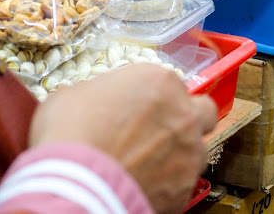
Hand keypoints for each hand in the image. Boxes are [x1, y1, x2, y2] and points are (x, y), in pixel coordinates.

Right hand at [29, 63, 216, 212]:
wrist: (75, 184)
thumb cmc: (71, 131)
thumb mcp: (76, 93)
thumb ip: (98, 94)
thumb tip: (92, 104)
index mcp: (159, 81)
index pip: (168, 82)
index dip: (153, 95)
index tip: (137, 105)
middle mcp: (182, 114)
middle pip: (202, 112)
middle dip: (186, 118)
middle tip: (160, 128)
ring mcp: (188, 155)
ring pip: (198, 151)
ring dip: (179, 153)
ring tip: (148, 163)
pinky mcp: (184, 192)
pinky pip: (183, 184)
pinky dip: (167, 184)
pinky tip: (142, 183)